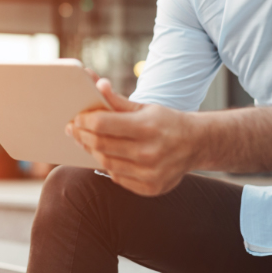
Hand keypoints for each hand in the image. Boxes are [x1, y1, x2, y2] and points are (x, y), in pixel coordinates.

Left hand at [66, 77, 199, 196]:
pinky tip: (106, 155)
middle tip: (74, 129)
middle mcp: (149, 152)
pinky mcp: (150, 188)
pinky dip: (108, 166)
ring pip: (106, 163)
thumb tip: (96, 84)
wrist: (197, 144)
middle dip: (82, 136)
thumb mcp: (145, 107)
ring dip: (92, 151)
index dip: (84, 120)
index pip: (102, 124)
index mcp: (147, 127)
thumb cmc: (166, 122)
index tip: (77, 118)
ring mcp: (150, 173)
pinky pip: (118, 178)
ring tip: (86, 141)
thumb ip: (117, 100)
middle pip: (101, 145)